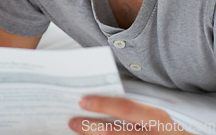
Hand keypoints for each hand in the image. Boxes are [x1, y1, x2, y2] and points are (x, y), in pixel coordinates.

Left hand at [69, 96, 193, 133]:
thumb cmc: (162, 132)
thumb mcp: (153, 119)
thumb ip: (131, 112)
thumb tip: (96, 103)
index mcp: (157, 120)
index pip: (126, 109)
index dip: (103, 104)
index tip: (83, 101)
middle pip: (116, 133)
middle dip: (91, 127)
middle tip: (72, 122)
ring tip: (78, 131)